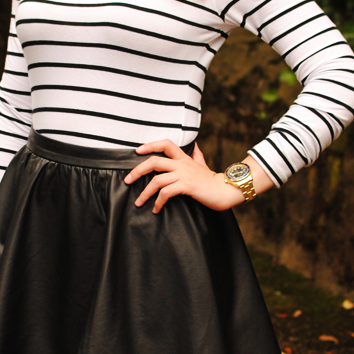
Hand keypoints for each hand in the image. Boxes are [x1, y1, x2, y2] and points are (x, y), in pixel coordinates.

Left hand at [124, 139, 272, 212]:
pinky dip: (158, 202)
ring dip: (145, 193)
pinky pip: (166, 193)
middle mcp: (182, 164)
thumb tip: (195, 146)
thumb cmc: (213, 180)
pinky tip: (156, 209)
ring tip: (139, 202)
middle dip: (137, 171)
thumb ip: (196, 155)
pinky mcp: (187, 186)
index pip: (165, 144)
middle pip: (154, 161)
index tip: (137, 151)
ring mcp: (184, 175)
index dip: (150, 145)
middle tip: (127, 181)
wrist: (226, 190)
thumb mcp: (203, 164)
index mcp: (184, 158)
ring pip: (157, 180)